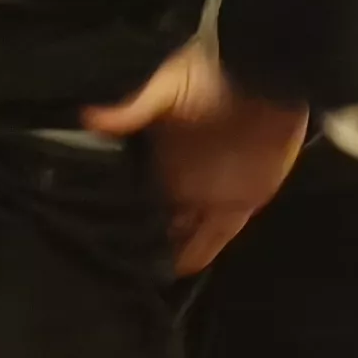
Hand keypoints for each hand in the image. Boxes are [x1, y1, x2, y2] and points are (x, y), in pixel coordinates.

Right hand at [83, 39, 306, 274]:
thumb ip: (134, 108)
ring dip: (169, 252)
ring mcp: (210, 195)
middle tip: (112, 261)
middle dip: (139, 236)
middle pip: (157, 216)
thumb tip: (87, 117)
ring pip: (186, 233)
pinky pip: (218, 236)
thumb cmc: (217, 80)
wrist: (271, 85)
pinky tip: (181, 271)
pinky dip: (202, 253)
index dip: (119, 207)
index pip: (136, 189)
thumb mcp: (171, 85)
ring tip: (142, 277)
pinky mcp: (239, 204)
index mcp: (162, 155)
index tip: (92, 228)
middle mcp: (182, 180)